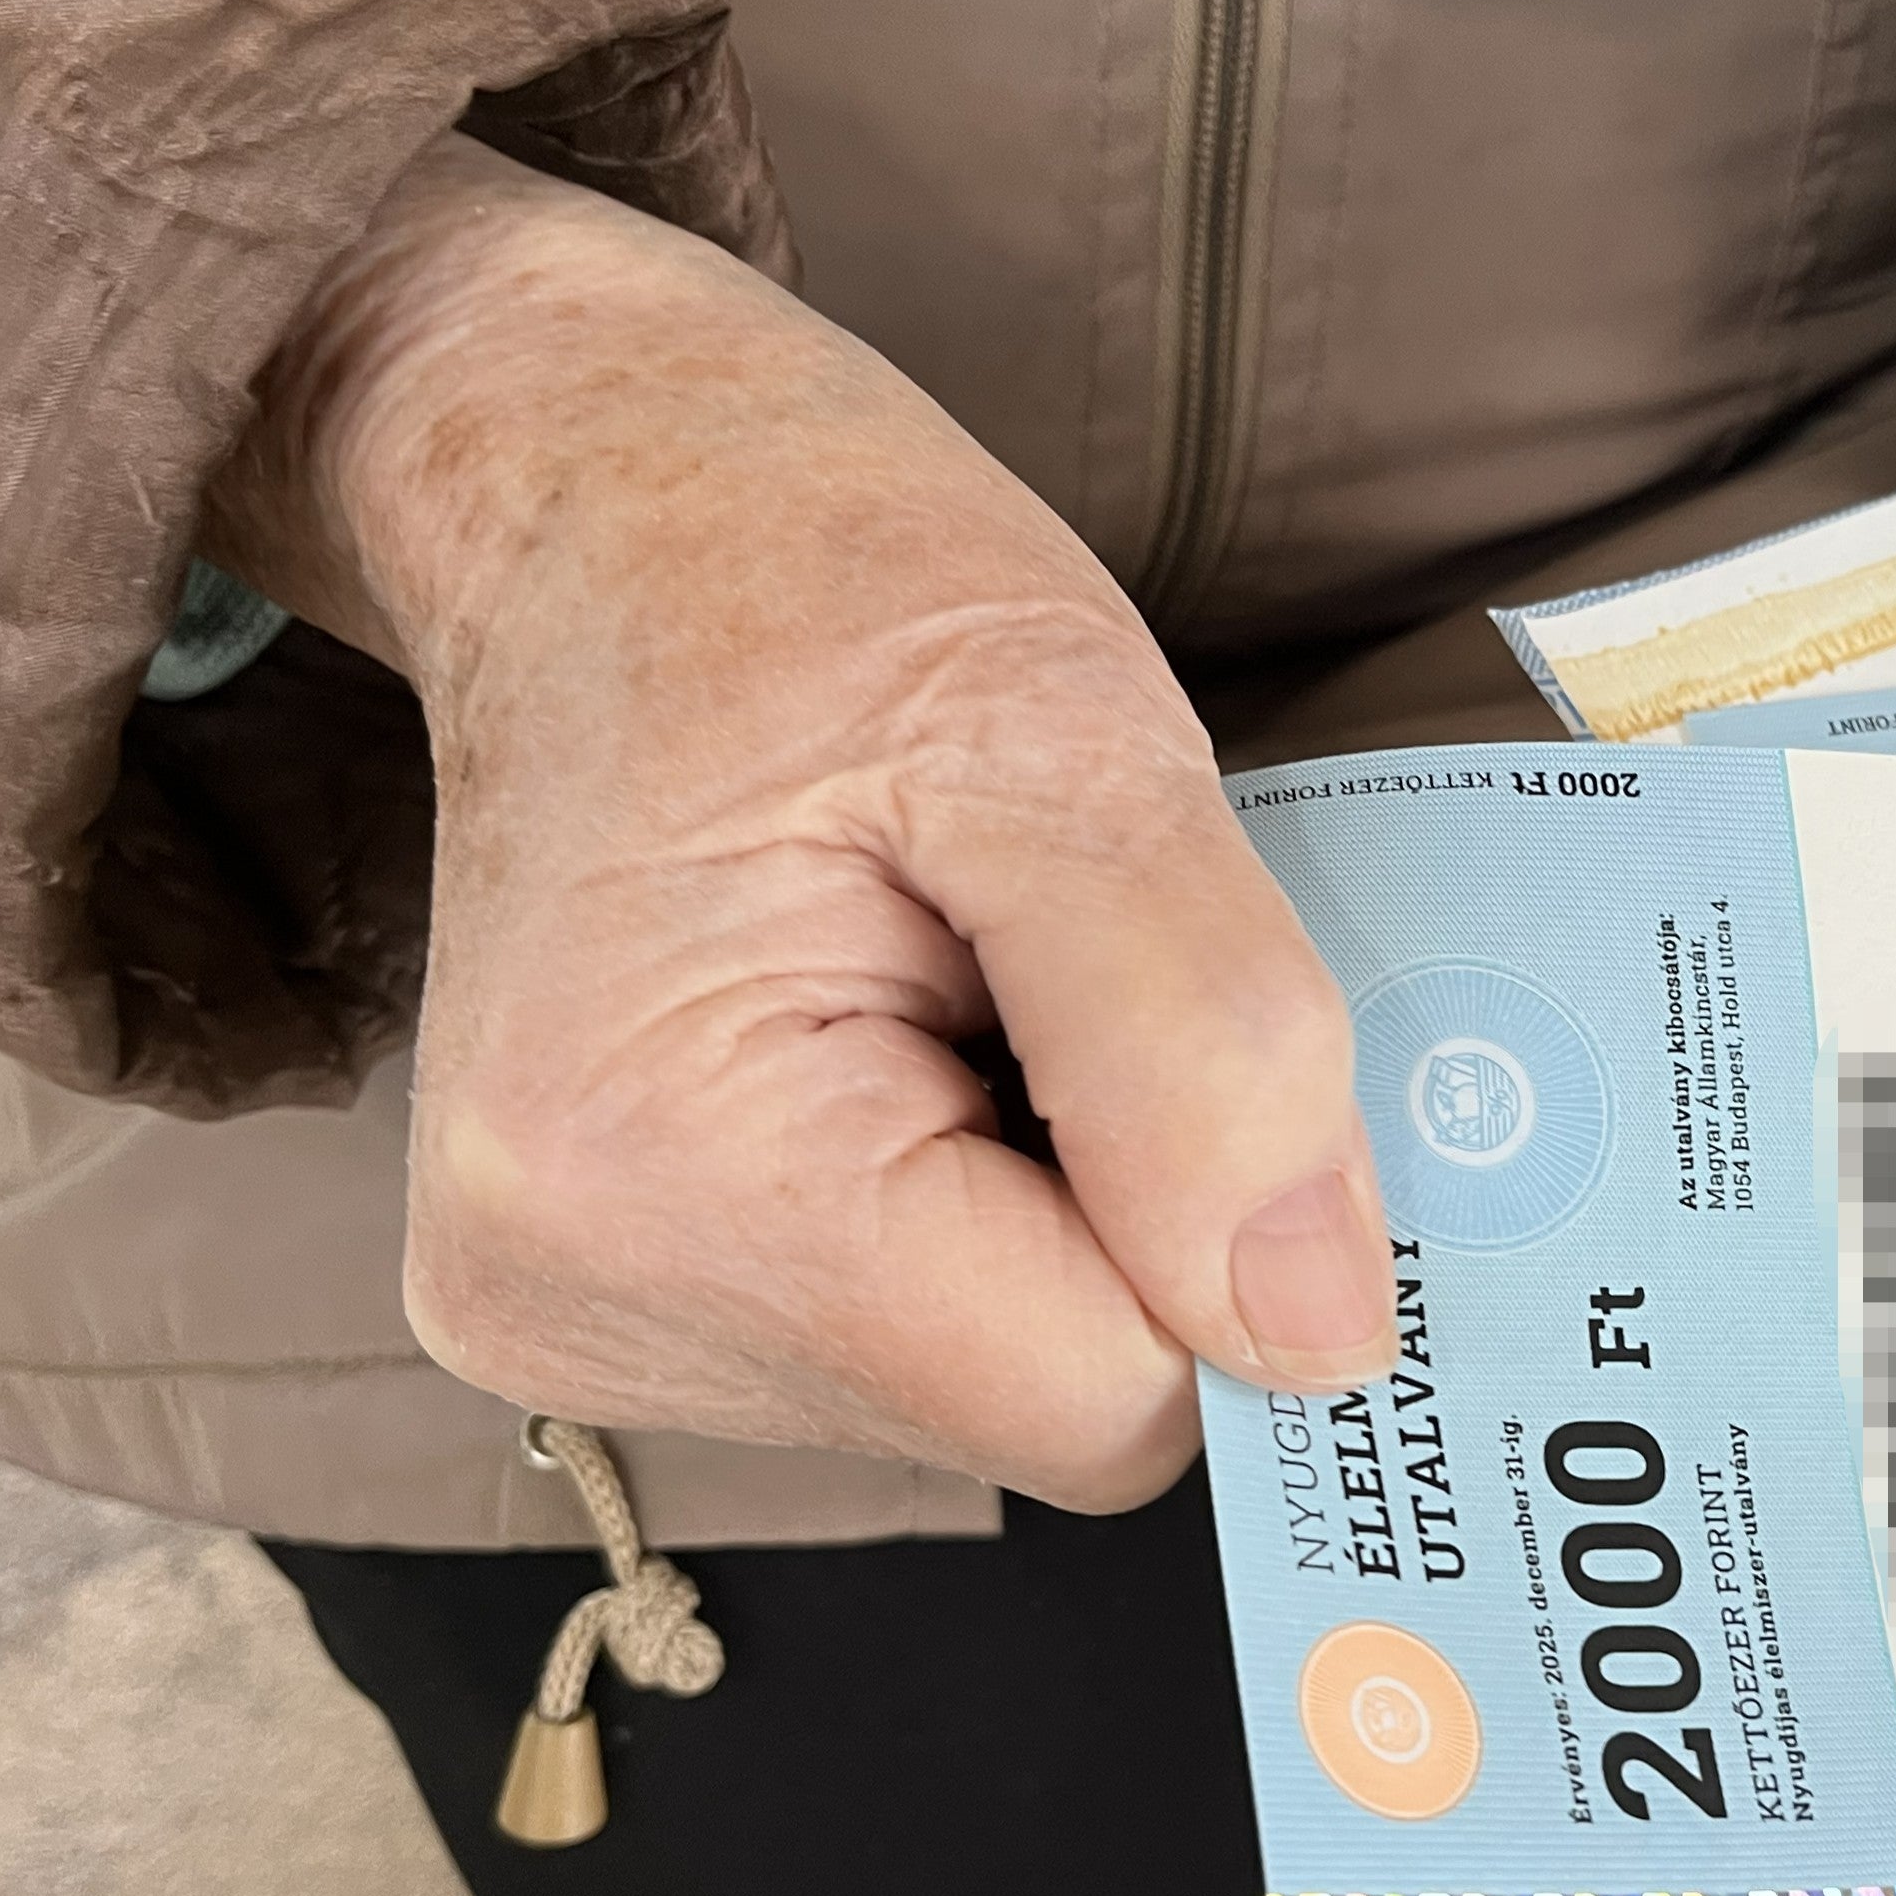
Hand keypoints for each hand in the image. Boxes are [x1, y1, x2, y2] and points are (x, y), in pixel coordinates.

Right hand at [208, 136, 1394, 1509]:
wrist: (587, 489)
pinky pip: (909, 1342)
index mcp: (658, 1179)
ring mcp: (569, 1325)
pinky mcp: (606, 1313)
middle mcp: (573, 1302)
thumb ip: (1215, 1049)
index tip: (1157, 1007)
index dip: (1212, 1231)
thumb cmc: (804, 567)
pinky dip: (963, 1200)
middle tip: (1033, 958)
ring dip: (1043, 1190)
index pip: (1102, 1400)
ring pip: (990, 1383)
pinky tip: (890, 1031)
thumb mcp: (1069, 730)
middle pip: (1044, 1407)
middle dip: (1119, 1203)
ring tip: (940, 971)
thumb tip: (1327, 1344)